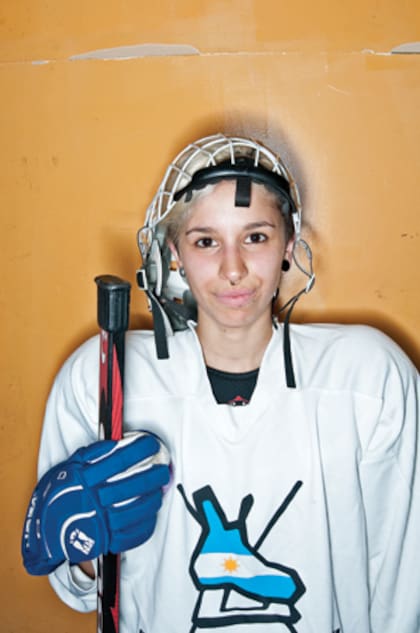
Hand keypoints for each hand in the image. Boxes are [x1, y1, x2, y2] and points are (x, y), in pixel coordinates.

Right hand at [22, 432, 169, 574]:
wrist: (44, 529)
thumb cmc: (60, 493)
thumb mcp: (70, 467)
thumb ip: (92, 455)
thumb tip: (117, 442)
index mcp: (83, 478)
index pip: (119, 459)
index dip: (140, 450)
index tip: (152, 445)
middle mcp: (92, 499)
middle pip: (131, 485)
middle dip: (154, 475)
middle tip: (164, 469)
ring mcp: (98, 522)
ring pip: (134, 510)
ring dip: (152, 499)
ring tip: (160, 491)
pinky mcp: (103, 541)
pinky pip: (130, 535)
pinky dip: (145, 524)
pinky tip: (151, 514)